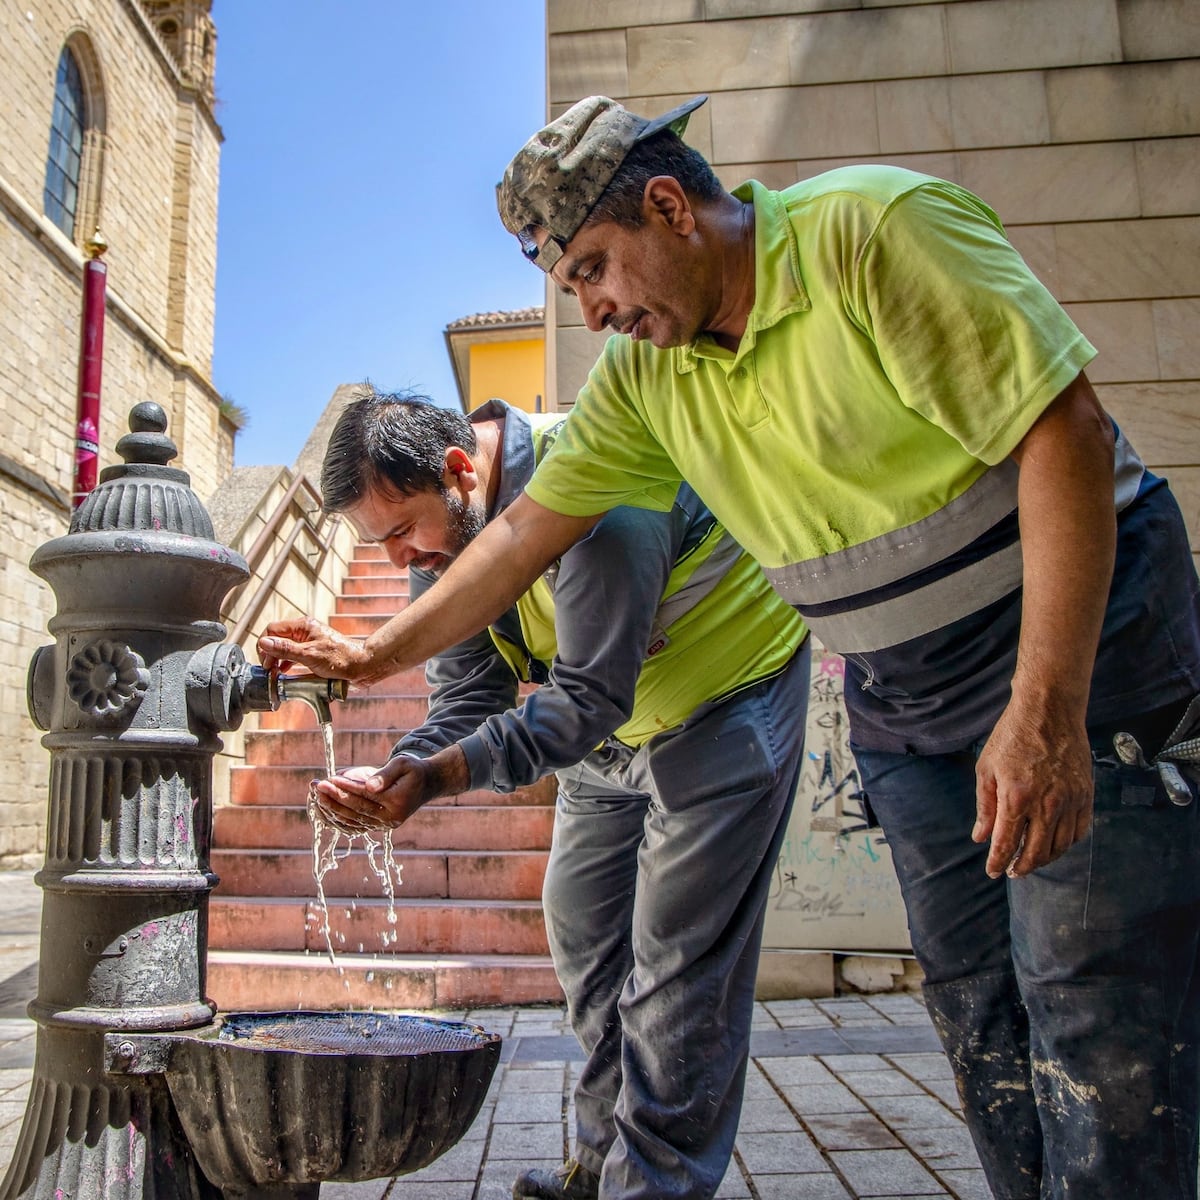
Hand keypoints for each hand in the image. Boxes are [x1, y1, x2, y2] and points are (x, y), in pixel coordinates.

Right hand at [257, 617, 370, 680]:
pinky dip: (287, 663)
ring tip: (274, 673)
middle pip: (277, 639)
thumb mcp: (309, 655)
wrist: (362, 666)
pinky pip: (294, 656)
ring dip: (277, 659)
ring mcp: (309, 642)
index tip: (265, 662)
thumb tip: (264, 643)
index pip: (272, 630)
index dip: (264, 645)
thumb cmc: (341, 659)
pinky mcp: (314, 653)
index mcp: (302, 626)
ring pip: (285, 648)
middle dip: (270, 654)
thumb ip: (285, 649)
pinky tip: (285, 672)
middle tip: (269, 670)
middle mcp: (304, 632)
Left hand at [311, 747, 470, 831]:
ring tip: (315, 795)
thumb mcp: (403, 764)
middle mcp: (391, 818)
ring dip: (331, 809)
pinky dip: (336, 819)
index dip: (346, 788)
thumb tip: (368, 786)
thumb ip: (385, 774)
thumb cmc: (413, 770)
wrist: (427, 784)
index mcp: (397, 803)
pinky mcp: (378, 826)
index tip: (329, 779)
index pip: (365, 796)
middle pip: (356, 810)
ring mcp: (384, 825)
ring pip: (352, 821)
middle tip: (317, 786)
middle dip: (333, 798)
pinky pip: (353, 826)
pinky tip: (323, 809)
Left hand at [974, 695, 1093, 878]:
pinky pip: (1079, 831)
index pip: (1007, 842)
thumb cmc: (1012, 737)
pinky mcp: (1086, 795)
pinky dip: (1066, 844)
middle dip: (1021, 866)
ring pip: (1060, 845)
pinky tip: (1054, 844)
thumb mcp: (987, 769)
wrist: (1049, 711)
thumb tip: (981, 838)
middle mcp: (1047, 803)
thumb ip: (985, 807)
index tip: (993, 872)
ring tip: (1030, 861)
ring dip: (1044, 859)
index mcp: (1017, 796)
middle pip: (1036, 851)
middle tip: (1011, 871)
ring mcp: (1070, 800)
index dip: (998, 861)